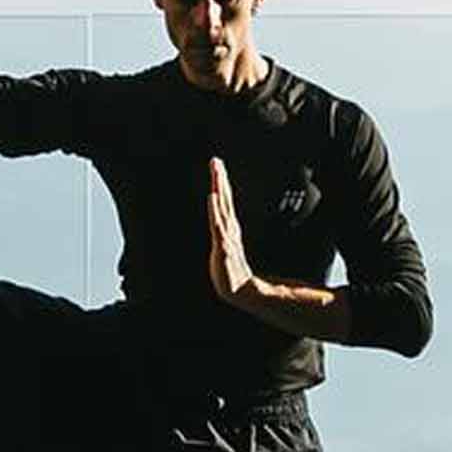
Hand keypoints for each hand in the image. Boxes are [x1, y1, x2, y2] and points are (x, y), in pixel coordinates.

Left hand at [207, 157, 253, 300]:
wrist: (239, 289)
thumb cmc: (231, 270)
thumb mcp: (225, 248)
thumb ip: (224, 236)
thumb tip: (221, 228)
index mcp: (230, 227)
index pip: (225, 200)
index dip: (222, 182)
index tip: (218, 165)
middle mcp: (229, 228)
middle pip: (224, 199)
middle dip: (220, 179)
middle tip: (216, 161)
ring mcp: (226, 236)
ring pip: (222, 207)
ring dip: (218, 188)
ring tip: (216, 173)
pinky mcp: (222, 245)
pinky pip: (218, 224)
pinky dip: (215, 210)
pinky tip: (212, 197)